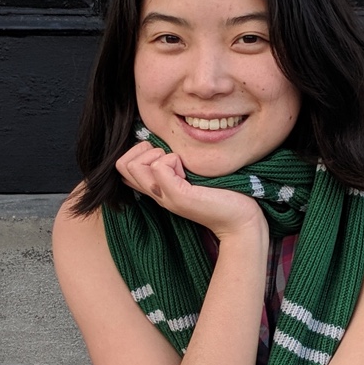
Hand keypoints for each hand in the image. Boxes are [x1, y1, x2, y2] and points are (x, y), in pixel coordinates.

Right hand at [116, 143, 266, 242]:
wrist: (241, 220)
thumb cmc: (222, 194)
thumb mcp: (191, 175)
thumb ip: (175, 164)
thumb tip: (163, 144)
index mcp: (157, 188)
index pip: (123, 166)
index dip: (138, 152)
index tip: (166, 156)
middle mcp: (156, 194)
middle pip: (122, 164)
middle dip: (144, 150)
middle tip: (172, 159)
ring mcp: (164, 196)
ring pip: (135, 165)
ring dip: (158, 155)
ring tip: (181, 166)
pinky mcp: (177, 196)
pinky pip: (159, 166)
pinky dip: (174, 160)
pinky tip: (190, 173)